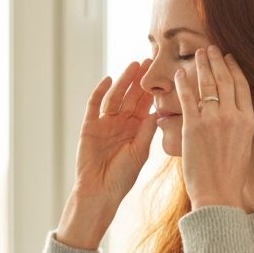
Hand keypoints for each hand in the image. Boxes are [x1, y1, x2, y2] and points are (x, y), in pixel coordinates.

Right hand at [72, 58, 156, 207]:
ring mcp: (104, 123)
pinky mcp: (89, 126)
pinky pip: (94, 105)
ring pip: (115, 97)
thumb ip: (146, 131)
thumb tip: (156, 110)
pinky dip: (99, 92)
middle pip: (130, 96)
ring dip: (123, 81)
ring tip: (133, 65)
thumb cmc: (122, 178)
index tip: (163, 74)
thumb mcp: (140, 152)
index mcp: (135, 130)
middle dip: (139, 79)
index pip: (144, 105)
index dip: (152, 90)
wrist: (100, 192)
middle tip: (150, 60)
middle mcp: (120, 123)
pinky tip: (108, 80)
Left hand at [174, 45, 253, 209]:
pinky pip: (187, 97)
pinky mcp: (194, 126)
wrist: (218, 195)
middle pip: (226, 79)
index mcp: (248, 121)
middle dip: (218, 60)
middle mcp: (233, 116)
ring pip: (208, 84)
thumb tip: (233, 113)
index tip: (229, 57)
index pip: (243, 86)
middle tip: (211, 48)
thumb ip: (239, 125)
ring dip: (202, 65)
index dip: (235, 68)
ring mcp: (213, 120)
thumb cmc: (228, 176)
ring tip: (197, 54)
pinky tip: (179, 74)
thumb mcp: (243, 146)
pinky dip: (183, 83)